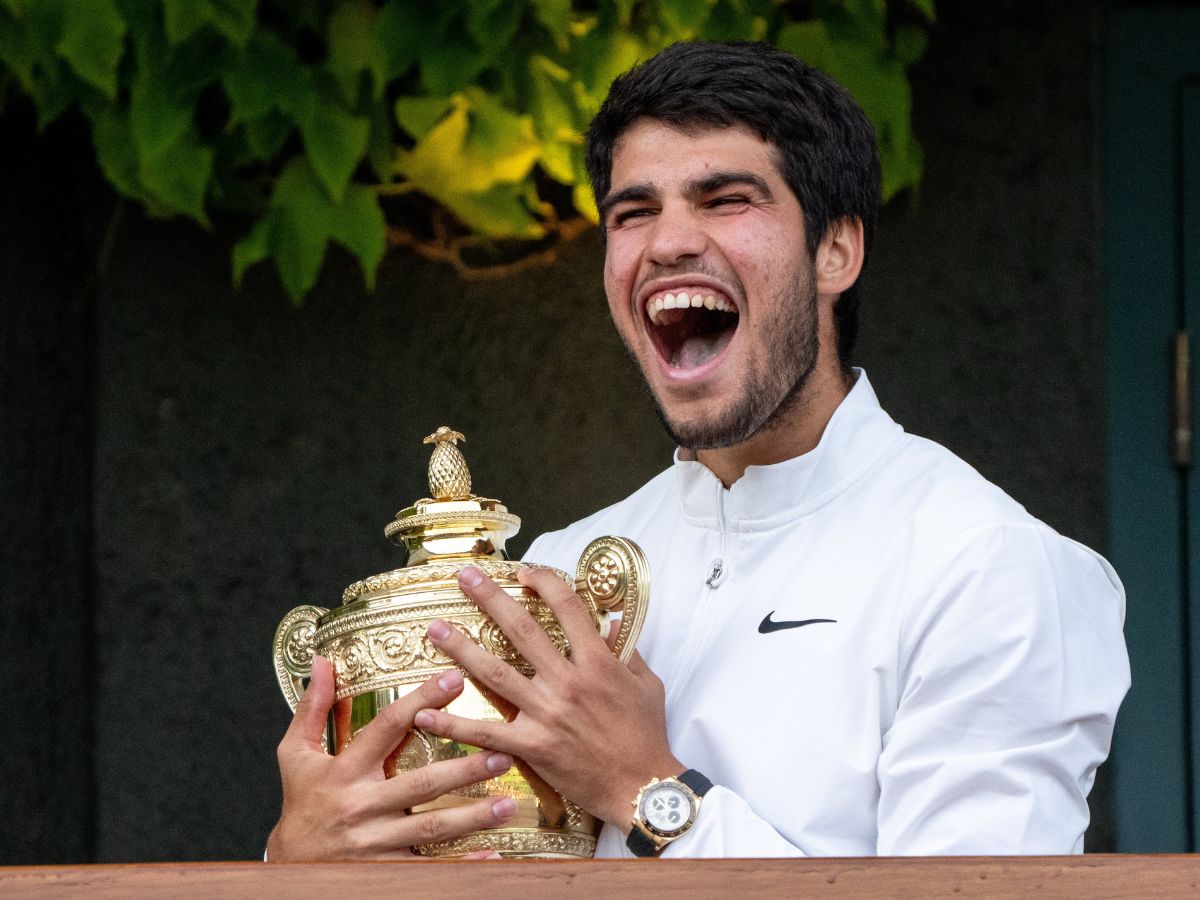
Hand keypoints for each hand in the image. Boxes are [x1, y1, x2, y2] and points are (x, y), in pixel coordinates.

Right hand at [267, 655, 516, 860]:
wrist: (287, 873)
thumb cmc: (300, 804)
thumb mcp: (295, 755)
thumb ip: (311, 708)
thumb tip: (321, 662)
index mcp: (344, 771)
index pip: (388, 728)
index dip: (422, 701)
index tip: (456, 680)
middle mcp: (362, 806)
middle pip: (421, 783)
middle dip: (465, 769)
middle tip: (503, 753)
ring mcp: (375, 842)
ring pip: (432, 828)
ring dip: (474, 816)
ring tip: (509, 803)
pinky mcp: (386, 871)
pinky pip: (430, 868)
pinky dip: (463, 863)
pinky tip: (493, 852)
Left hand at [413, 566, 682, 830]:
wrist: (642, 788)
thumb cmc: (647, 736)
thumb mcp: (647, 685)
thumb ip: (628, 651)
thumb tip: (613, 621)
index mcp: (598, 663)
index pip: (568, 609)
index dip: (545, 584)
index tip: (525, 573)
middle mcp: (567, 682)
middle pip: (522, 631)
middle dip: (491, 599)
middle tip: (465, 577)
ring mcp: (547, 714)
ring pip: (496, 673)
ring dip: (462, 649)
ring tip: (435, 630)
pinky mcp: (532, 746)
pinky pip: (487, 732)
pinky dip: (454, 724)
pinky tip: (426, 713)